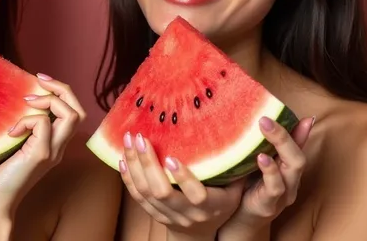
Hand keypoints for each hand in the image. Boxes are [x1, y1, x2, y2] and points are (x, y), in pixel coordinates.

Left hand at [0, 74, 86, 214]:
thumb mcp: (3, 143)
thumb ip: (10, 123)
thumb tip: (1, 97)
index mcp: (51, 144)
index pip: (71, 112)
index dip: (58, 93)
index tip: (35, 84)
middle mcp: (57, 147)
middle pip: (79, 110)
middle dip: (61, 88)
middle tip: (39, 80)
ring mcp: (52, 152)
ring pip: (72, 114)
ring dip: (50, 99)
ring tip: (27, 101)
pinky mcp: (40, 155)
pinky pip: (43, 123)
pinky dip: (27, 118)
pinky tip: (10, 131)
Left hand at [120, 132, 244, 239]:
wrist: (202, 233)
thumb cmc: (222, 202)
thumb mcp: (235, 189)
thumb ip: (235, 168)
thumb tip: (244, 135)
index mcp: (210, 206)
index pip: (195, 195)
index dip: (183, 178)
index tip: (172, 158)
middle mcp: (187, 214)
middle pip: (162, 192)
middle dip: (149, 164)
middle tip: (141, 138)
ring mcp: (169, 216)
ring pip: (145, 193)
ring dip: (134, 165)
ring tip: (128, 140)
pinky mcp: (154, 215)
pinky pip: (136, 197)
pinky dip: (127, 178)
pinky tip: (122, 158)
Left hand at [219, 115, 314, 237]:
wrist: (238, 220)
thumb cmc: (248, 188)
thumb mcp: (256, 163)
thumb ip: (263, 144)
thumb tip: (266, 117)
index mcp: (288, 169)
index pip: (299, 146)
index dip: (301, 130)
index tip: (295, 112)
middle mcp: (290, 181)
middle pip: (298, 156)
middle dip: (284, 135)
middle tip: (265, 119)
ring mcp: (282, 194)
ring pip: (292, 170)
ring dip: (280, 147)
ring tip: (265, 130)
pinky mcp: (269, 205)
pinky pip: (275, 188)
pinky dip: (270, 171)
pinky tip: (260, 158)